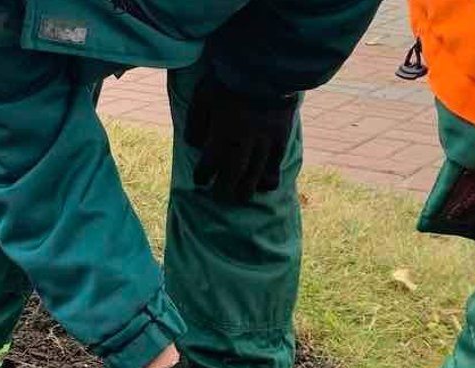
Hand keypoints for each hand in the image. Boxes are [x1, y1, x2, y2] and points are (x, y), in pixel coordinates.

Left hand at [186, 72, 298, 202]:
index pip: (210, 163)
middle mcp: (244, 141)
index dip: (203, 175)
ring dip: (247, 188)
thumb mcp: (203, 95)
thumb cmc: (229, 78)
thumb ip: (196, 121)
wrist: (266, 63)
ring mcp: (265, 140)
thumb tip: (193, 144)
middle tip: (220, 195)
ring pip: (255, 172)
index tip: (200, 181)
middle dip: (225, 188)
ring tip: (241, 197)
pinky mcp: (281, 135)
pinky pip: (275, 161)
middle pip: (233, 173)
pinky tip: (266, 185)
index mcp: (222, 132)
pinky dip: (269, 175)